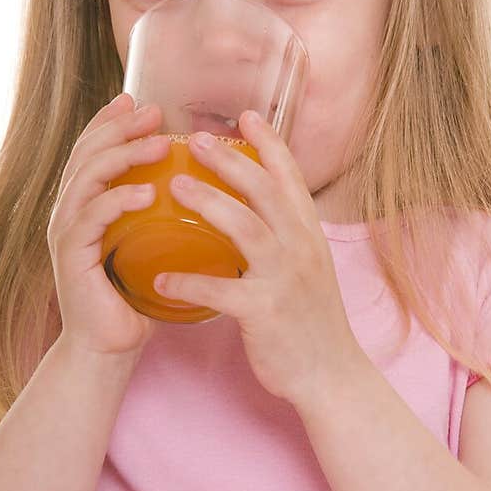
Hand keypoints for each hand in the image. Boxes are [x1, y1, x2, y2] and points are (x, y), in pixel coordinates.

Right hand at [47, 92, 170, 357]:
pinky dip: (118, 200)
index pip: (92, 150)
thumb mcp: (151, 244)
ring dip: (124, 155)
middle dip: (120, 126)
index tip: (139, 100)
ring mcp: (66, 232)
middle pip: (87, 153)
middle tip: (154, 112)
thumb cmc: (136, 296)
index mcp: (86, 204)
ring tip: (159, 144)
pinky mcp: (71, 257)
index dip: (111, 121)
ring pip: (87, 177)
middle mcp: (69, 211)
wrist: (110, 347)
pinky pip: (91, 218)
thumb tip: (204, 183)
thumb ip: (161, 213)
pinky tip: (146, 192)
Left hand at [153, 109, 360, 406]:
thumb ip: (285, 237)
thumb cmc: (311, 321)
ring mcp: (285, 279)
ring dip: (208, 203)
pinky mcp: (265, 312)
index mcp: (309, 234)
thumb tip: (253, 211)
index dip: (269, 143)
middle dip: (230, 160)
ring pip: (246, 228)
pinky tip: (159, 280)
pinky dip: (188, 283)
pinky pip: (220, 290)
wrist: (331, 375)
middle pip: (265, 191)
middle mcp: (301, 248)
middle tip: (196, 139)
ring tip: (175, 187)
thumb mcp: (308, 268)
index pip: (290, 178)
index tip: (246, 116)